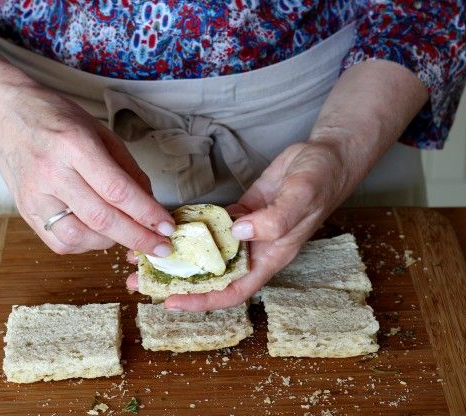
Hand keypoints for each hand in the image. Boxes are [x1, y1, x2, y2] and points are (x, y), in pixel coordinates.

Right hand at [0, 84, 175, 254]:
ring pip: (80, 237)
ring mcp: (34, 195)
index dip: (147, 214)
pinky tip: (98, 234)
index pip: (118, 190)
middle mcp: (52, 172)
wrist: (4, 114)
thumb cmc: (56, 118)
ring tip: (127, 234)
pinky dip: (86, 245)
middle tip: (161, 247)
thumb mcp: (100, 131)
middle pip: (102, 218)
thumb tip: (151, 204)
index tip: (167, 227)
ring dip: (111, 242)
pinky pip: (59, 242)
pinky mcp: (25, 210)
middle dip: (138, 237)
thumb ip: (127, 168)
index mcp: (75, 145)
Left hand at [126, 59, 427, 309]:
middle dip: (177, 280)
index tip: (170, 302)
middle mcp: (255, 248)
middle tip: (140, 278)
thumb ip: (274, 219)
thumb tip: (238, 234)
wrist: (326, 156)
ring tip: (143, 253)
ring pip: (207, 250)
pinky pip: (211, 224)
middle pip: (212, 274)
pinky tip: (169, 224)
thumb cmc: (321, 179)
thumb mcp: (301, 197)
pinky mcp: (242, 211)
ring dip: (179, 253)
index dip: (203, 300)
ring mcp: (247, 230)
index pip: (233, 289)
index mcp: (271, 255)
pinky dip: (191, 226)